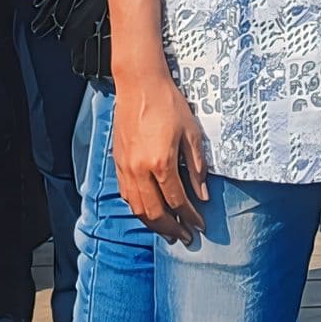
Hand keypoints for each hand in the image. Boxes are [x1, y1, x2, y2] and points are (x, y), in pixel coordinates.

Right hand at [113, 66, 209, 241]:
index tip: (200, 226)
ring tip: (168, 232)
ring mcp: (126, 167)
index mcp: (161, 163)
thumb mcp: (191, 133)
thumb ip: (197, 167)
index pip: (177, 201)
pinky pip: (127, 195)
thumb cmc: (168, 104)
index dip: (190, 217)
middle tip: (185, 238)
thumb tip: (202, 195)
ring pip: (137, 208)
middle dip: (172, 228)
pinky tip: (149, 212)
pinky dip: (138, 209)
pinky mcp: (118, 162)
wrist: (139, 84)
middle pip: (155, 212)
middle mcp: (140, 170)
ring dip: (153, 224)